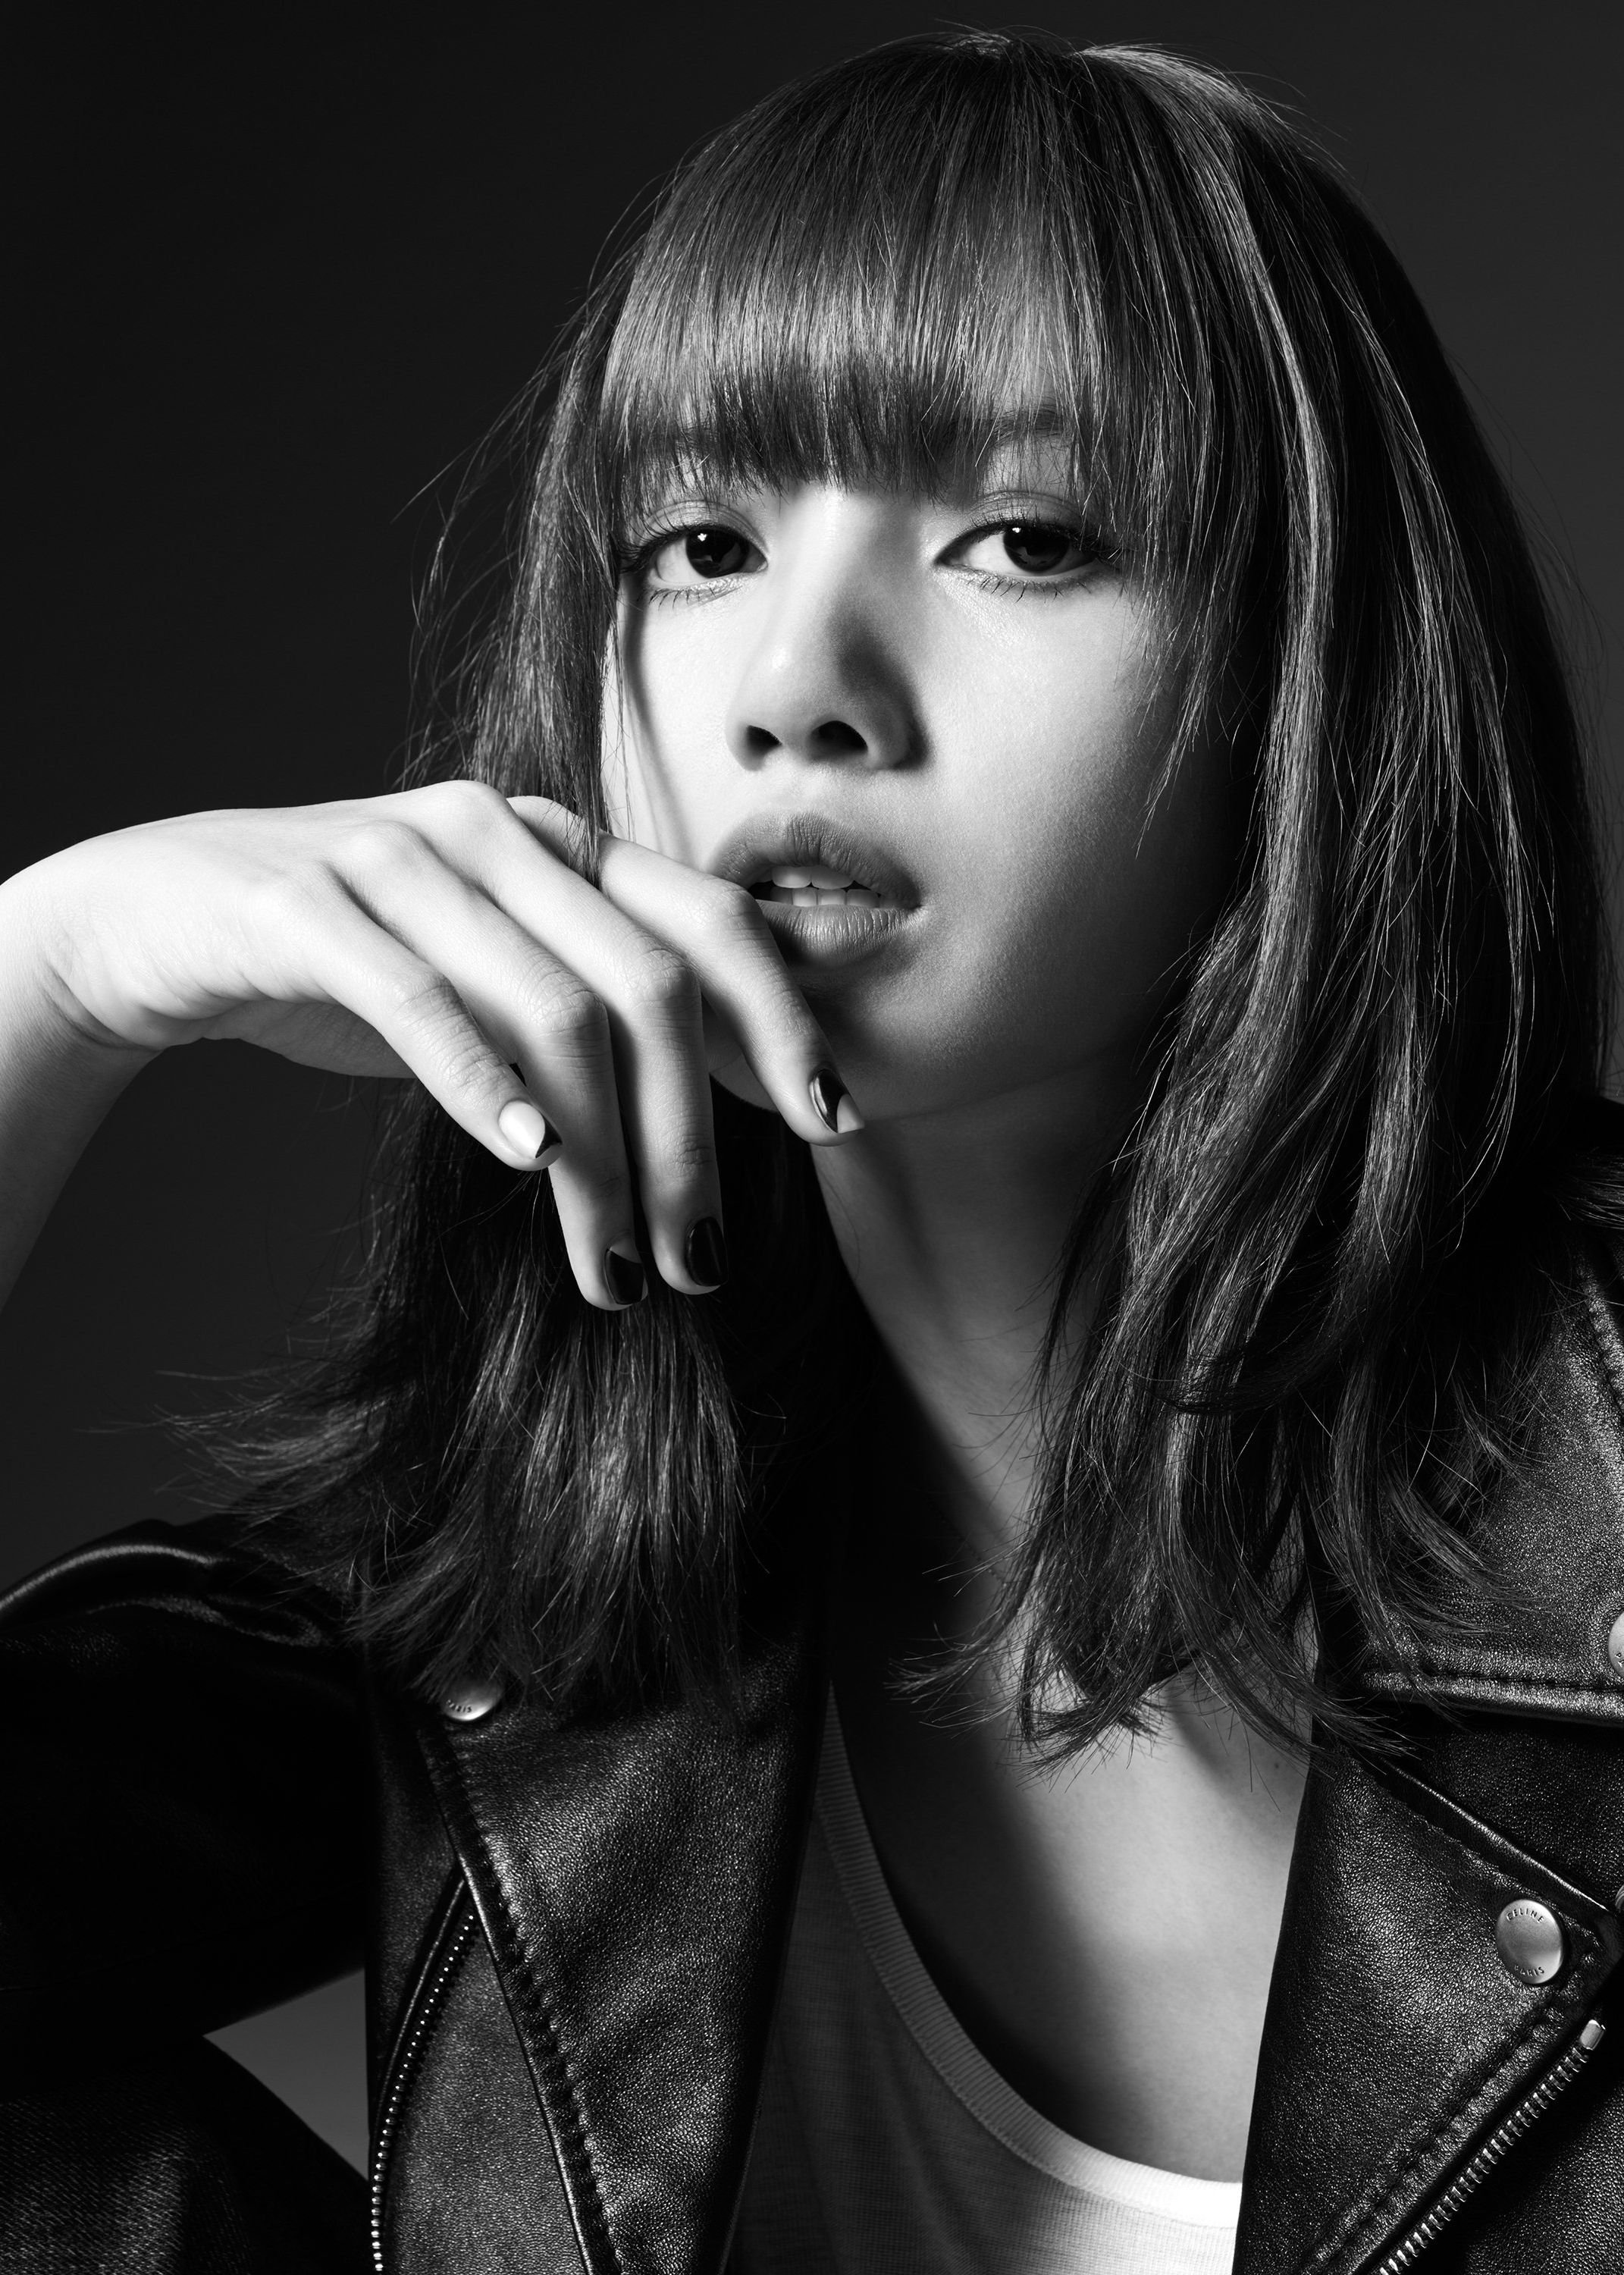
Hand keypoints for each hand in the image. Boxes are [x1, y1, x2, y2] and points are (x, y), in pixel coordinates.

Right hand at [9, 783, 857, 1308]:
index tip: (835, 1127)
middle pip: (650, 985)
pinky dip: (483, 1083)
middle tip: (701, 1264)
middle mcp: (498, 833)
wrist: (158, 919)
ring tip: (612, 1269)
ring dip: (598, 1160)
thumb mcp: (488, 979)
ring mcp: (400, 858)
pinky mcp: (306, 905)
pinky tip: (527, 1161)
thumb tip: (713, 1112)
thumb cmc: (350, 965)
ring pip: (551, 1012)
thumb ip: (588, 1011)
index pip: (711, 922)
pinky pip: (418, 999)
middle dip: (692, 1141)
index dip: (785, 1022)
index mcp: (559, 846)